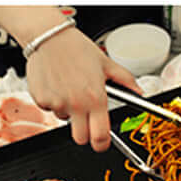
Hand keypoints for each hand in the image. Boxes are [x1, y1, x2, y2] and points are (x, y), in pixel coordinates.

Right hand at [25, 28, 140, 151]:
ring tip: (68, 87)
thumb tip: (139, 91)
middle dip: (84, 132)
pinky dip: (53, 100)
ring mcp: (57, 104)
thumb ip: (124, 80)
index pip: (100, 136)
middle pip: (81, 138)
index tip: (101, 142)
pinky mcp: (41, 100)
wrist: (49, 36)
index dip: (102, 144)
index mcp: (95, 97)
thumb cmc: (76, 48)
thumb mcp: (105, 62)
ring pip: (64, 120)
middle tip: (84, 118)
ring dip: (67, 110)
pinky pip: (49, 108)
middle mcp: (76, 104)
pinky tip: (56, 84)